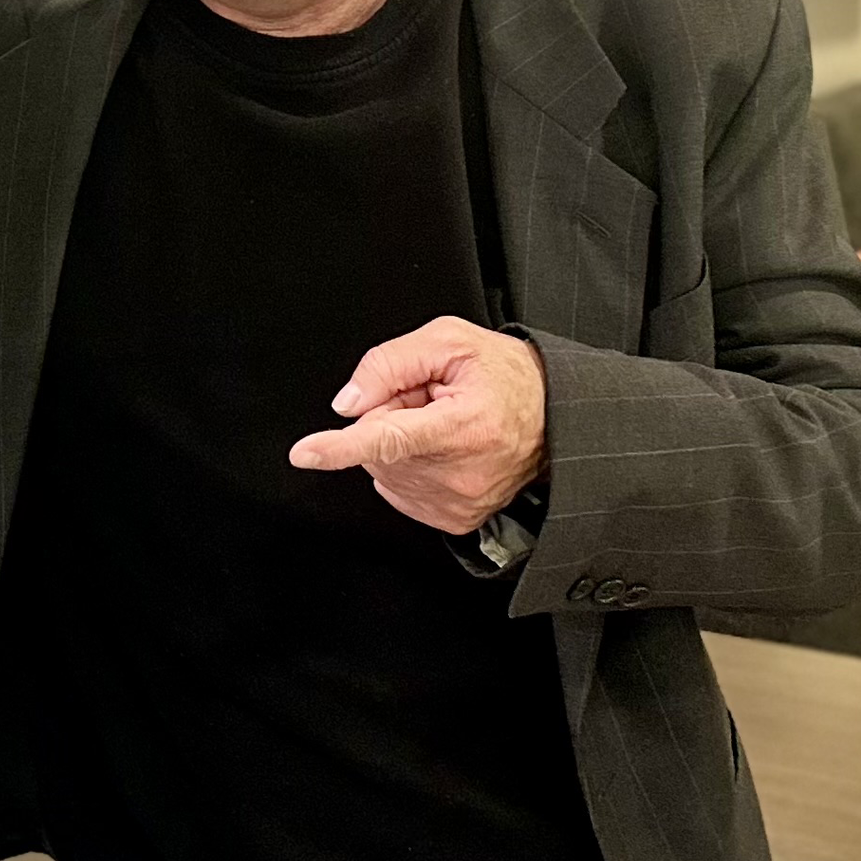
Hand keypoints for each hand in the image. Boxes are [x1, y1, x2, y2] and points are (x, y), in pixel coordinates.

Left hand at [288, 316, 546, 534]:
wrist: (555, 418)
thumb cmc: (509, 378)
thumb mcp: (451, 341)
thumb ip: (391, 363)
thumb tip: (349, 401)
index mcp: (463, 426)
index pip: (389, 437)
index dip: (340, 446)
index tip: (306, 453)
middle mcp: (461, 472)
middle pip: (379, 447)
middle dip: (388, 417)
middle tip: (427, 400)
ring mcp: (458, 502)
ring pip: (385, 470)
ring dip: (400, 443)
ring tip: (442, 422)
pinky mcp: (455, 518)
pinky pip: (400, 489)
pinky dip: (409, 466)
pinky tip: (442, 450)